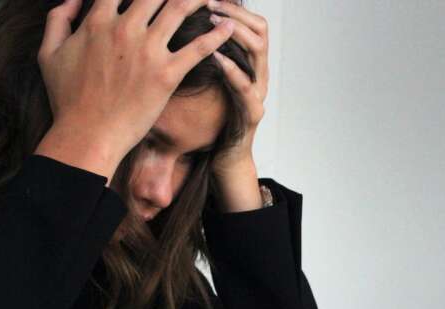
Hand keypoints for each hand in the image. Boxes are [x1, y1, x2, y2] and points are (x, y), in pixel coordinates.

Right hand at [35, 0, 235, 180]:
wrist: (87, 135)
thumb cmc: (67, 99)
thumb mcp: (48, 54)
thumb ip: (57, 20)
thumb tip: (71, 0)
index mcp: (97, 21)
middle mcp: (124, 29)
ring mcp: (147, 51)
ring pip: (179, 8)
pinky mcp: (166, 74)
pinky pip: (198, 48)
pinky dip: (217, 35)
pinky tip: (230, 26)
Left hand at [206, 0, 268, 172]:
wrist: (223, 158)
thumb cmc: (212, 119)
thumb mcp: (209, 81)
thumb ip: (205, 56)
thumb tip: (184, 29)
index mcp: (250, 65)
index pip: (254, 23)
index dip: (235, 8)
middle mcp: (259, 75)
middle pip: (260, 30)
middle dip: (236, 13)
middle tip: (211, 4)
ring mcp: (258, 93)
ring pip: (258, 52)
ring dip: (236, 32)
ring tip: (213, 22)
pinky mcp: (252, 114)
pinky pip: (246, 87)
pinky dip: (232, 69)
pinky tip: (215, 57)